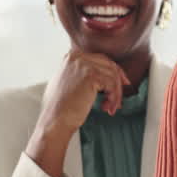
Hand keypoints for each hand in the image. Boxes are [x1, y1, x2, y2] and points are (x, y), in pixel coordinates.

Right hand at [26, 49, 129, 176]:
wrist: (55, 120)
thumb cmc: (60, 108)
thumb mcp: (67, 82)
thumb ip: (80, 74)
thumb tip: (100, 76)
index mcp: (71, 57)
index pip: (100, 60)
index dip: (113, 72)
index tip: (122, 83)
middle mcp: (77, 57)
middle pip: (109, 65)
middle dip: (118, 81)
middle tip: (120, 97)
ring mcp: (84, 64)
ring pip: (113, 76)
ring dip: (115, 94)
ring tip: (110, 107)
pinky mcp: (91, 75)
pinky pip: (112, 84)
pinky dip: (114, 98)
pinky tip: (108, 108)